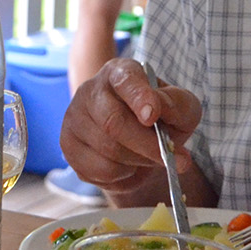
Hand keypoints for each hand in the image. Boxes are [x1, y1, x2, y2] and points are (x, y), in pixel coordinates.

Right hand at [58, 57, 203, 195]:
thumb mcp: (182, 107)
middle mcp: (90, 90)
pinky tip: (128, 165)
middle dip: (147, 146)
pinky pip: (98, 172)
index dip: (139, 98)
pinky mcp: (68, 146)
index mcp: (120, 72)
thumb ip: (178, 103)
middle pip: (113, 122)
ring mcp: (74, 118)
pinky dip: (122, 176)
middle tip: (172, 158)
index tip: (152, 116)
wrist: (139, 140)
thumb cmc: (161, 117)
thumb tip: (160, 107)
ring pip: (107, 152)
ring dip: (137, 162)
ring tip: (146, 157)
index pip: (126, 81)